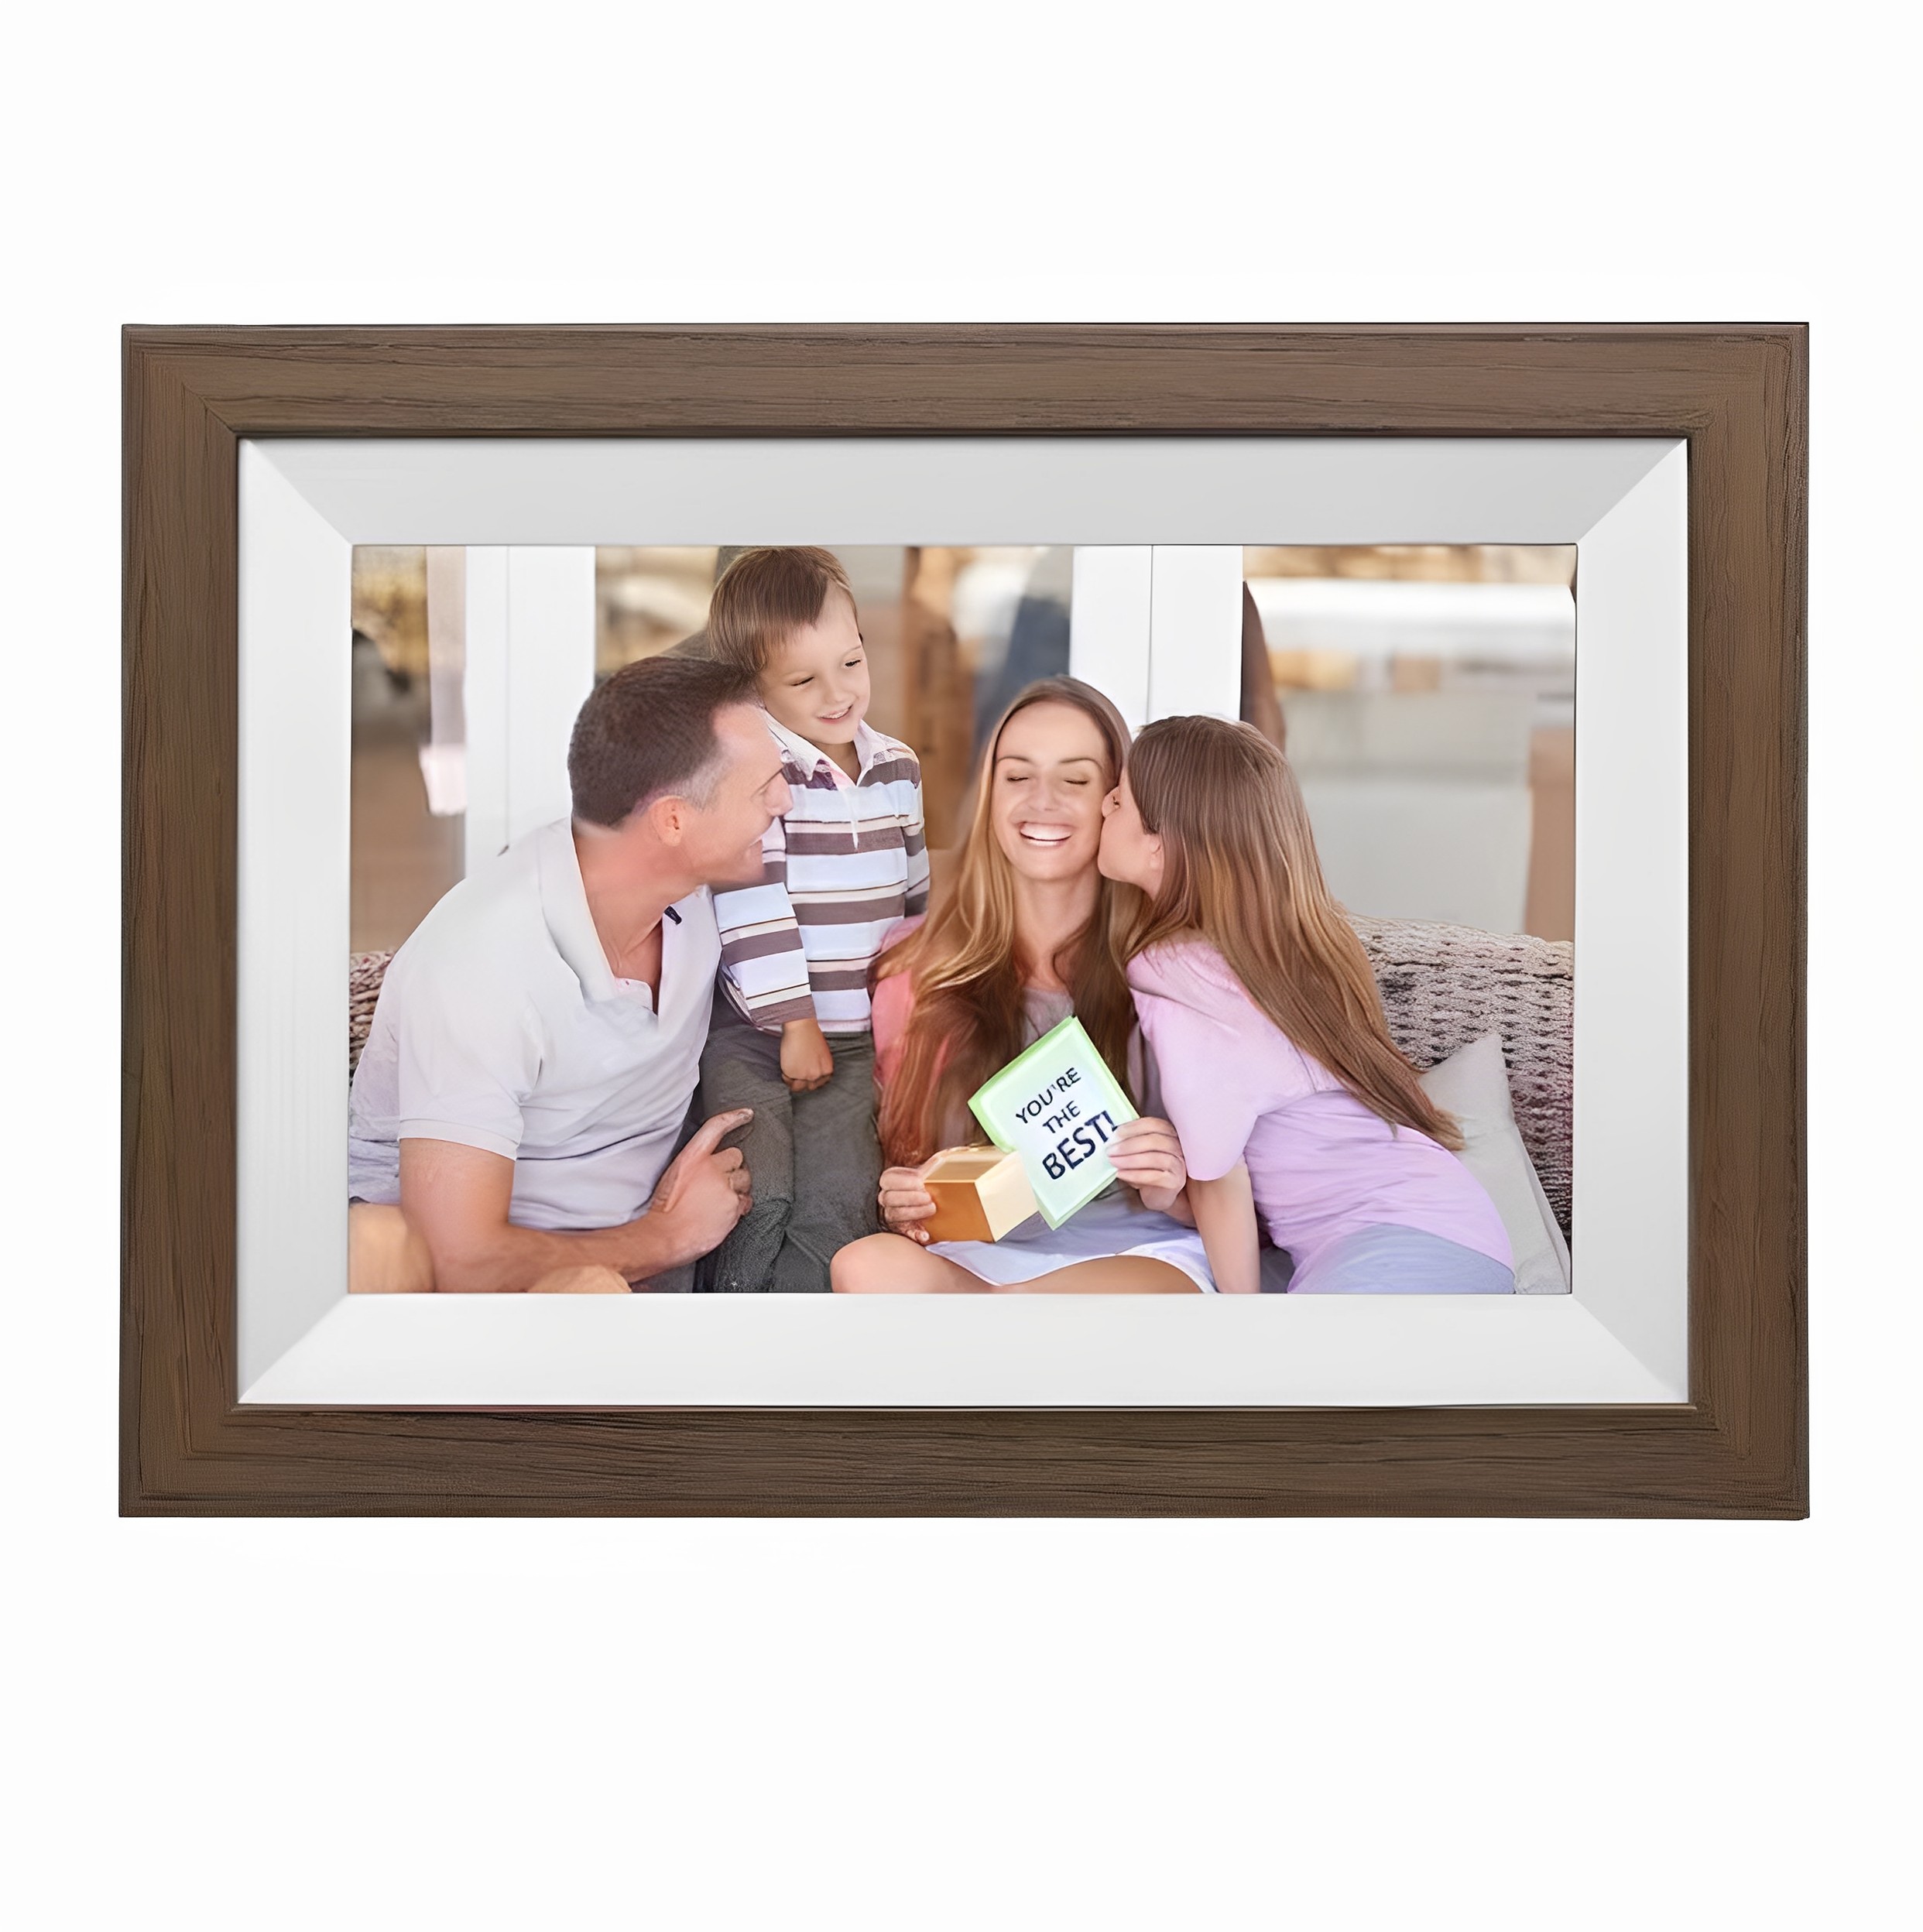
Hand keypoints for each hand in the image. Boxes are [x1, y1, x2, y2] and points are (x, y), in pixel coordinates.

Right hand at [643, 1109, 753, 1263]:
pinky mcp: (733, 1205)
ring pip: (744, 1180)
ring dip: (737, 1188)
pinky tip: (724, 1214)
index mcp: (691, 1157)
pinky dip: (738, 1207)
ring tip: (719, 1202)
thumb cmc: (663, 1211)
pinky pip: (746, 1201)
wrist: (663, 1236)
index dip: (734, 1118)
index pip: (715, 1128)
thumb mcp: (673, 1177)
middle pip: (737, 1156)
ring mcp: (724, 1186)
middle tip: (720, 1184)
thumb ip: (694, 1168)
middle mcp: (710, 1168)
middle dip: (732, 1168)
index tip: (747, 1114)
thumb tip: (709, 1170)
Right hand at [780, 1018, 834, 1092]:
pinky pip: (787, 1079)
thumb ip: (818, 1065)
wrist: (801, 1027)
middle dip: (802, 1081)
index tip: (805, 1076)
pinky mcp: (792, 1073)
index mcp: (827, 1069)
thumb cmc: (810, 1035)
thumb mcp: (821, 1053)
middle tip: (796, 1071)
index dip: (811, 1080)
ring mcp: (805, 1075)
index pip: (820, 1083)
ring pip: (797, 1086)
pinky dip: (785, 1073)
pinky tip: (787, 1062)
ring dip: (792, 1079)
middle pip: (808, 1087)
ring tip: (791, 1067)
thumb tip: (811, 1070)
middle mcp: (817, 1074)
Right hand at [878, 1160, 938, 1243]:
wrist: (924, 1203)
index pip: (888, 1180)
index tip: (920, 1182)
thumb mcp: (923, 1174)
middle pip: (890, 1198)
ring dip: (915, 1213)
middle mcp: (886, 1198)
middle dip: (911, 1198)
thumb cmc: (922, 1186)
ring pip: (896, 1215)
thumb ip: (930, 1167)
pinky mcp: (900, 1230)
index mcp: (889, 1181)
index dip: (904, 1182)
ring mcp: (891, 1215)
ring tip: (932, 1209)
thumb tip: (942, 1158)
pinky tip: (924, 1234)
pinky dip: (914, 1234)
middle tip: (928, 1197)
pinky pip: (903, 1234)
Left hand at [1107, 1115, 1187, 1215]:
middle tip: (1110, 1151)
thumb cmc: (1146, 1169)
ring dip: (1129, 1160)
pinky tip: (1121, 1174)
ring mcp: (1179, 1164)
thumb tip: (1111, 1139)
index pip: (1151, 1124)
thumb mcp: (1138, 1151)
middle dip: (1128, 1145)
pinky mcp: (1175, 1181)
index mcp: (1168, 1132)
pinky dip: (1134, 1174)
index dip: (1130, 1129)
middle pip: (1153, 1140)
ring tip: (1113, 1162)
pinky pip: (1154, 1176)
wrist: (1158, 1194)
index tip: (1113, 1136)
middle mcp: (1177, 1146)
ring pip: (1154, 1158)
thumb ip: (1129, 1141)